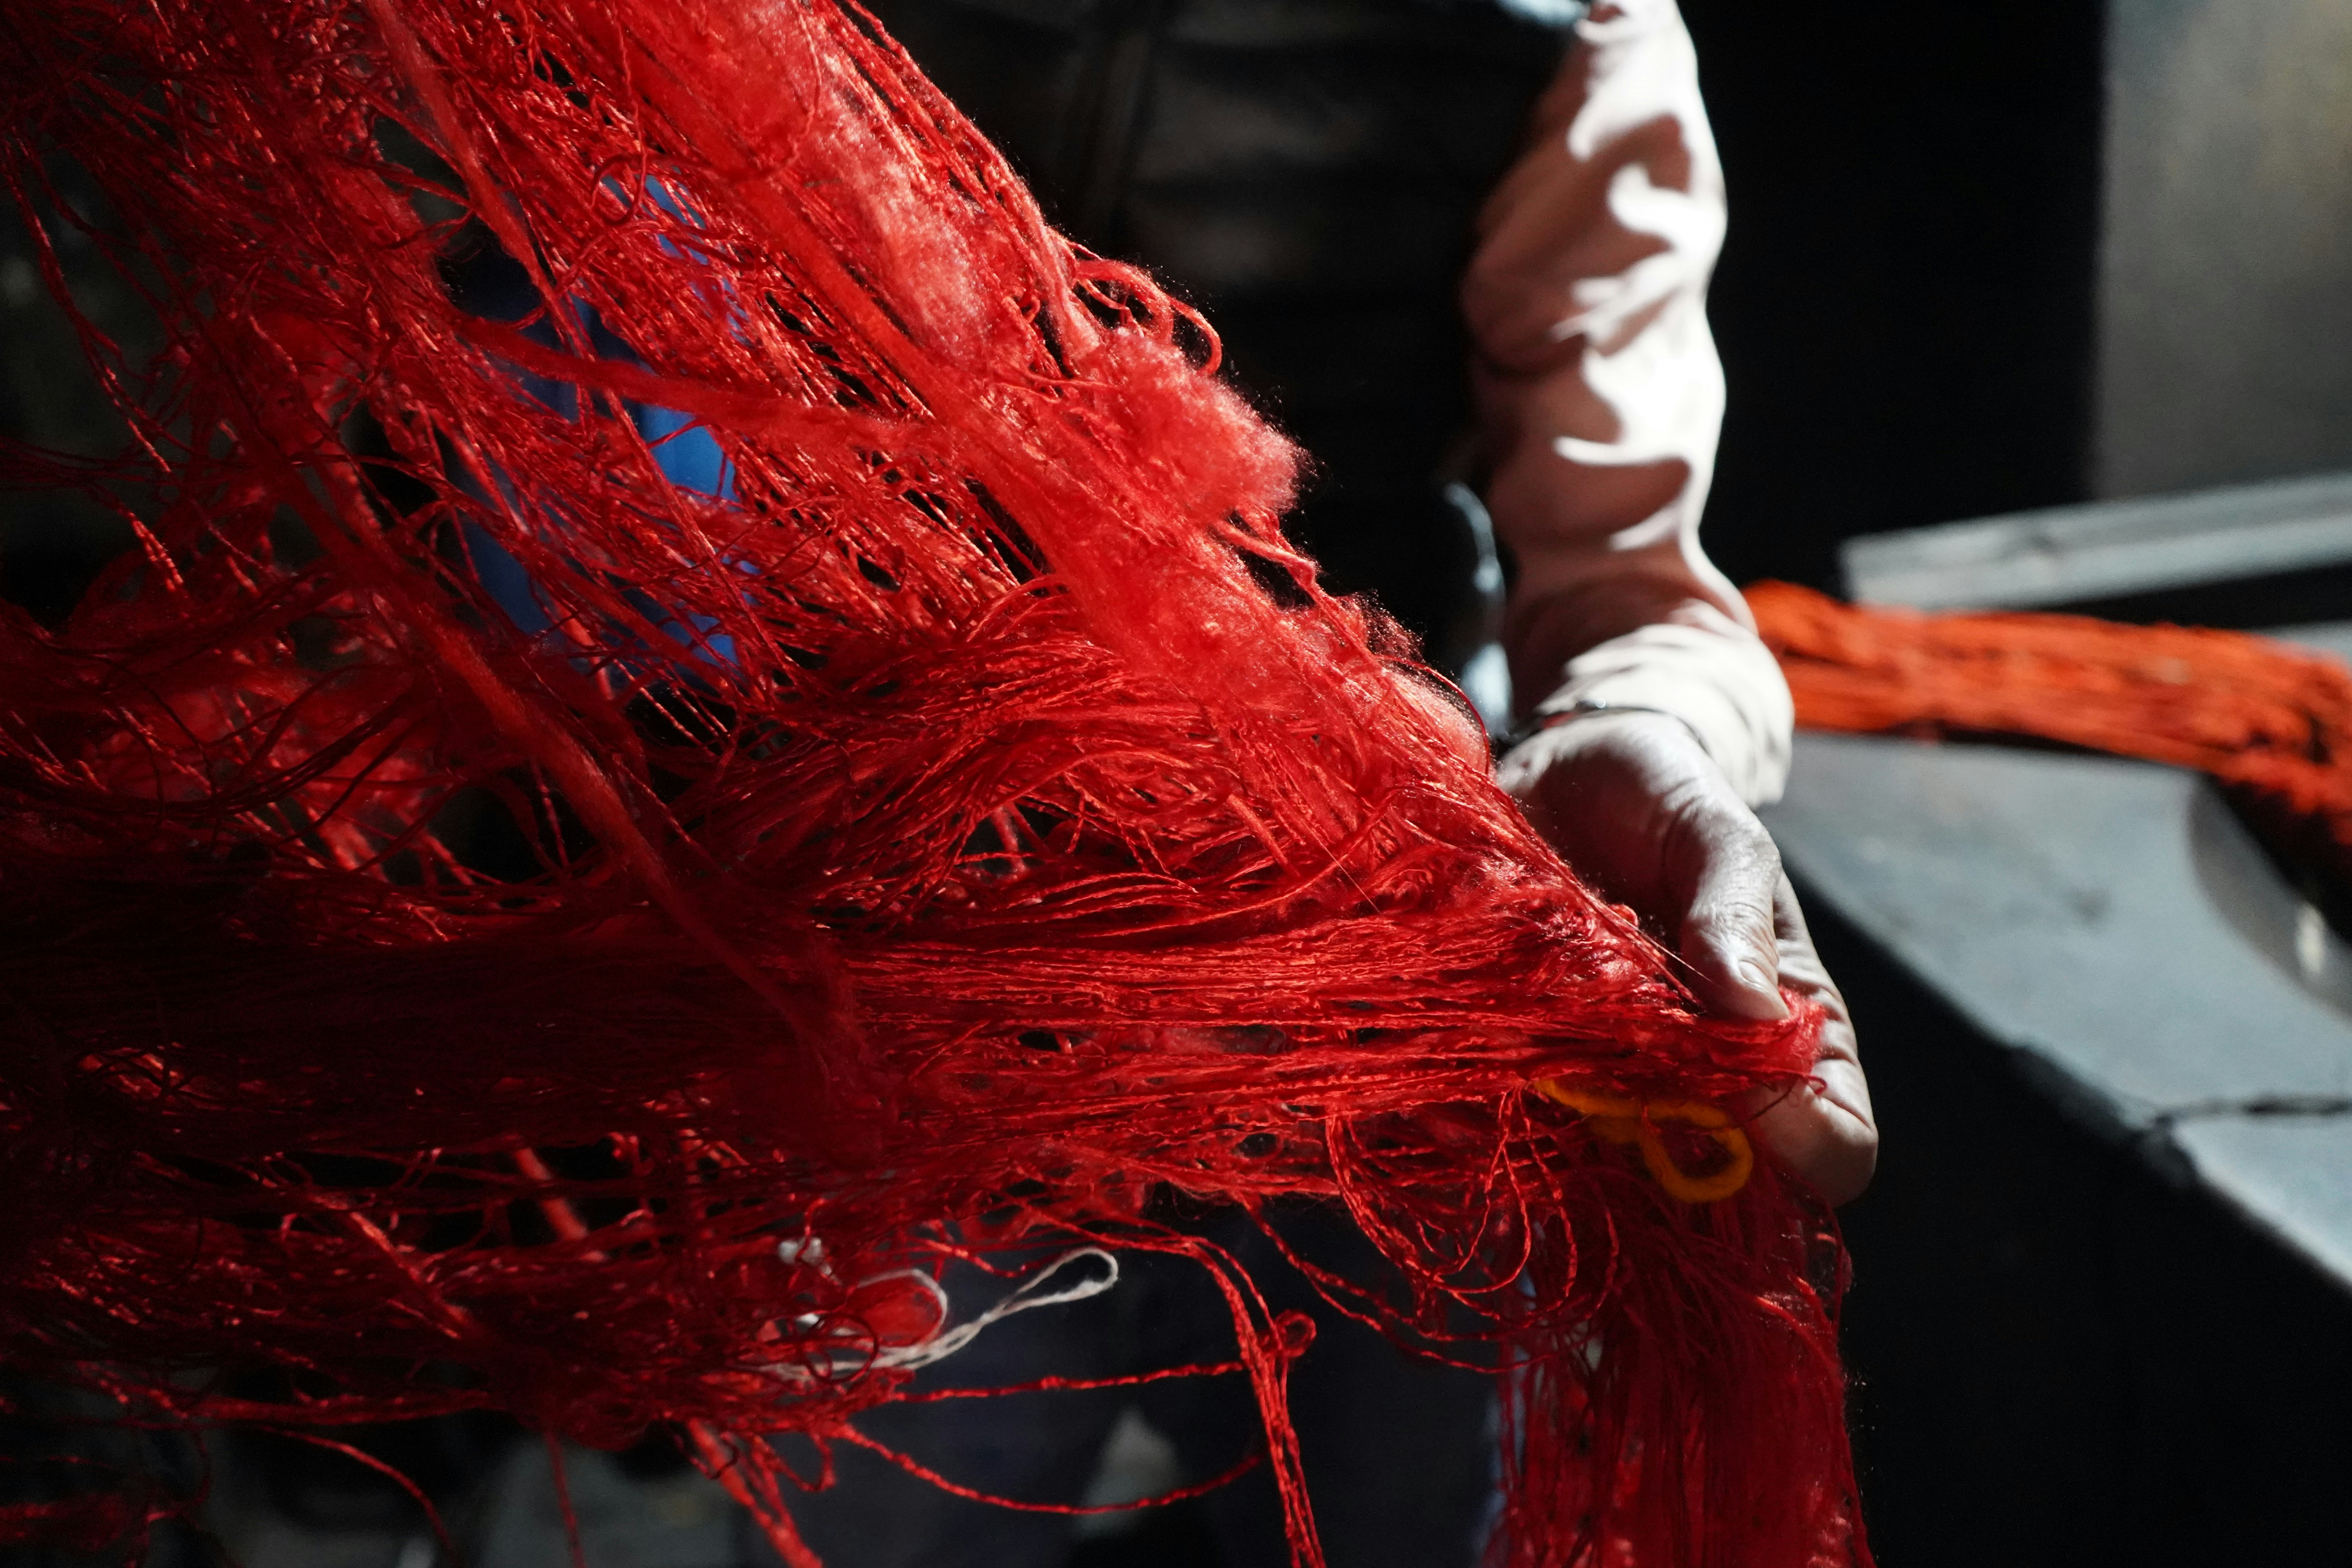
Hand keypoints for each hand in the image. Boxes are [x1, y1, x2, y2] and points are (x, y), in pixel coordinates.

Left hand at [1496, 711, 1876, 1205]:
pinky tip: (1444, 1084)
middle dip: (1657, 1159)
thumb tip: (1752, 1010)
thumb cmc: (1665, 798)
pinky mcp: (1526, 1074)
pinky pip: (1502, 1138)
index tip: (1738, 1094)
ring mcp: (1613, 1089)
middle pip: (1711, 1192)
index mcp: (1788, 1036)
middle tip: (1600, 1081)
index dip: (1802, 1146)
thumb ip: (1734, 914)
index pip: (1835, 1146)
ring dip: (1557, 1145)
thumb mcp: (1717, 834)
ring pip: (1602, 1180)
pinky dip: (1473, 1125)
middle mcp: (1704, 1084)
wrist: (1559, 771)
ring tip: (1511, 1067)